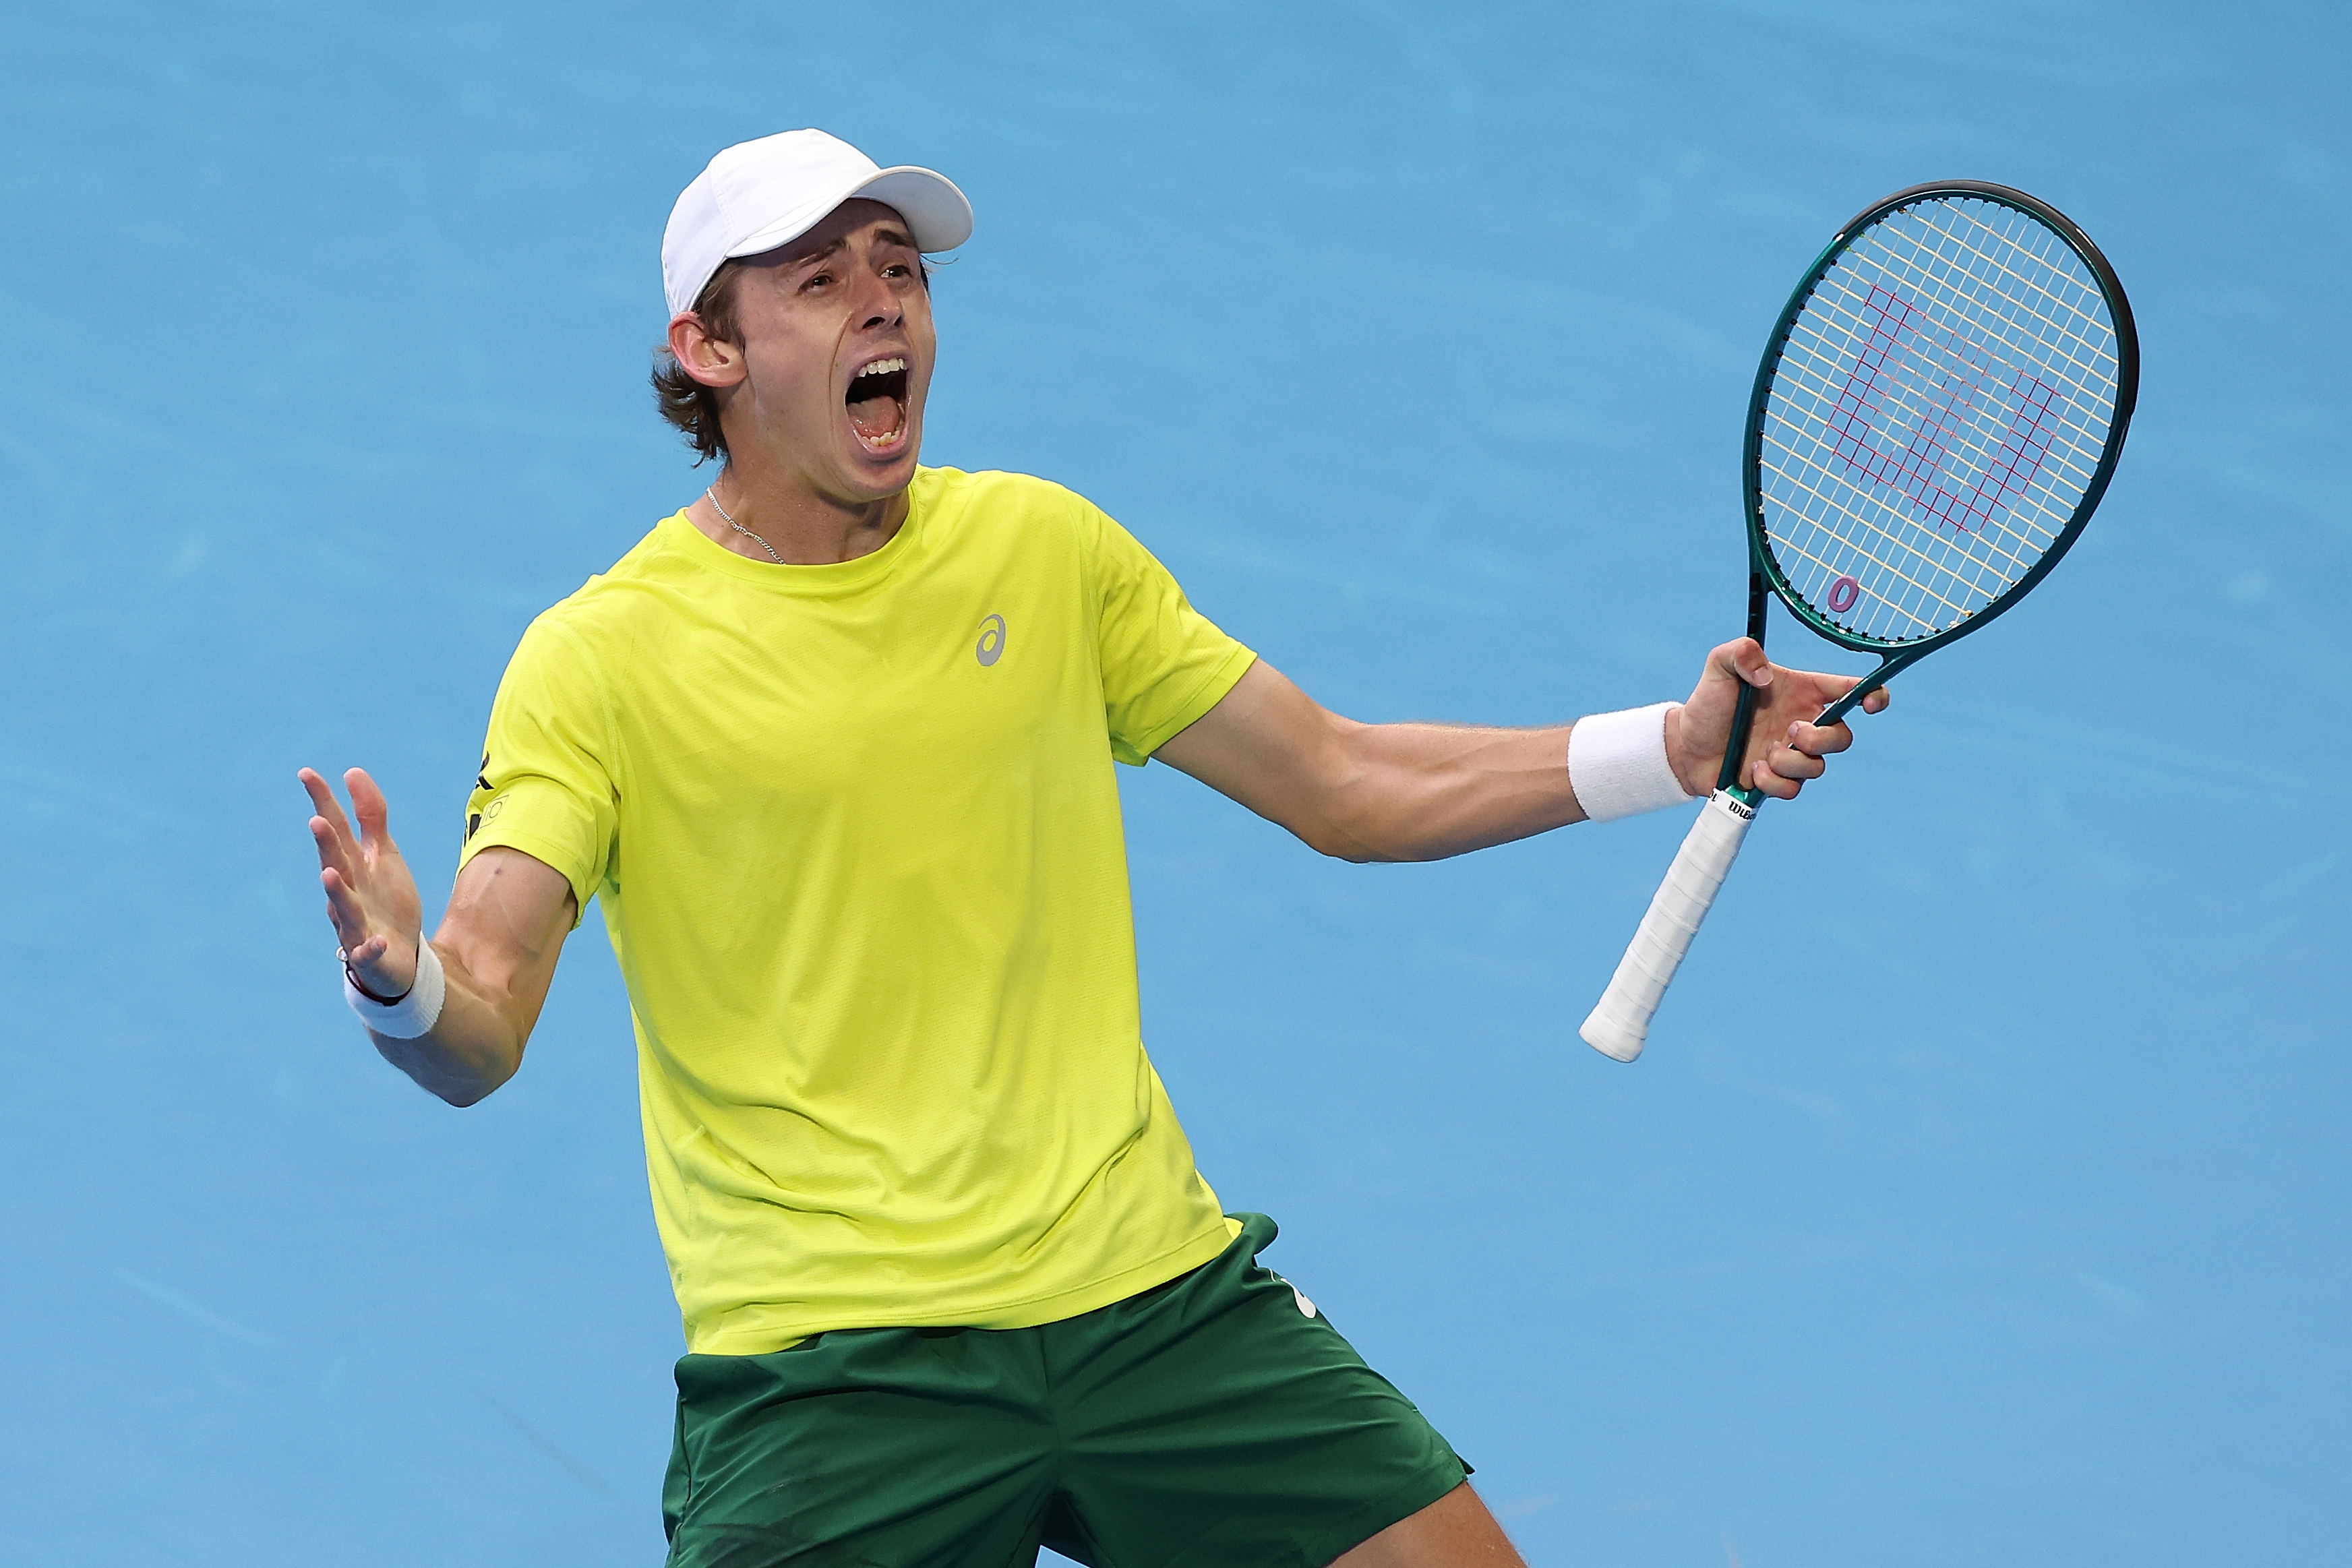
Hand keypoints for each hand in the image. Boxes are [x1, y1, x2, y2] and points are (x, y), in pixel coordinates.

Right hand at [300, 766, 424, 997]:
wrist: (398, 955)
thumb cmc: (384, 900)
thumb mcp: (383, 854)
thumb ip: (371, 816)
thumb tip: (352, 771)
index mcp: (351, 865)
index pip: (334, 829)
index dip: (323, 801)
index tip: (307, 773)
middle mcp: (347, 892)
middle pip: (336, 864)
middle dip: (326, 845)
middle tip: (316, 820)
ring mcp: (355, 924)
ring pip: (344, 908)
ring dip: (336, 891)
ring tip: (329, 874)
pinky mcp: (369, 954)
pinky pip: (367, 951)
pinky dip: (369, 947)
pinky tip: (376, 941)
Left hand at [1664, 638, 1889, 800]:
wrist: (1685, 746)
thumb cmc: (1708, 702)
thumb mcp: (1718, 666)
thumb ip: (1740, 652)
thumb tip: (1766, 676)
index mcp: (1803, 693)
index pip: (1851, 691)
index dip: (1873, 695)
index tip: (1871, 703)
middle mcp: (1804, 724)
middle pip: (1843, 738)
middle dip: (1822, 739)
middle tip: (1791, 732)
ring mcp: (1792, 755)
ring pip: (1818, 767)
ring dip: (1791, 762)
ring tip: (1763, 754)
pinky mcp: (1777, 781)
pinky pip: (1794, 789)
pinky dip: (1775, 782)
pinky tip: (1753, 770)